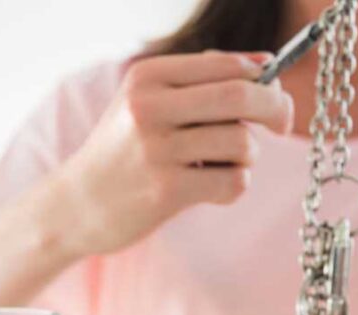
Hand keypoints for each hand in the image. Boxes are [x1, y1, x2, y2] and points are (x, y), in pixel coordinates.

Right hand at [54, 51, 293, 258]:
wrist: (74, 205)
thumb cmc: (120, 153)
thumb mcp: (145, 104)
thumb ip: (199, 81)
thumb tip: (267, 67)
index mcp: (146, 78)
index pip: (227, 65)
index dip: (264, 79)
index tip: (275, 94)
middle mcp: (148, 108)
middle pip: (242, 97)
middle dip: (276, 109)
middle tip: (283, 124)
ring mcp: (156, 150)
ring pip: (242, 142)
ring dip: (247, 156)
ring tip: (222, 164)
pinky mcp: (166, 191)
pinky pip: (234, 182)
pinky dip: (235, 186)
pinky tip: (210, 188)